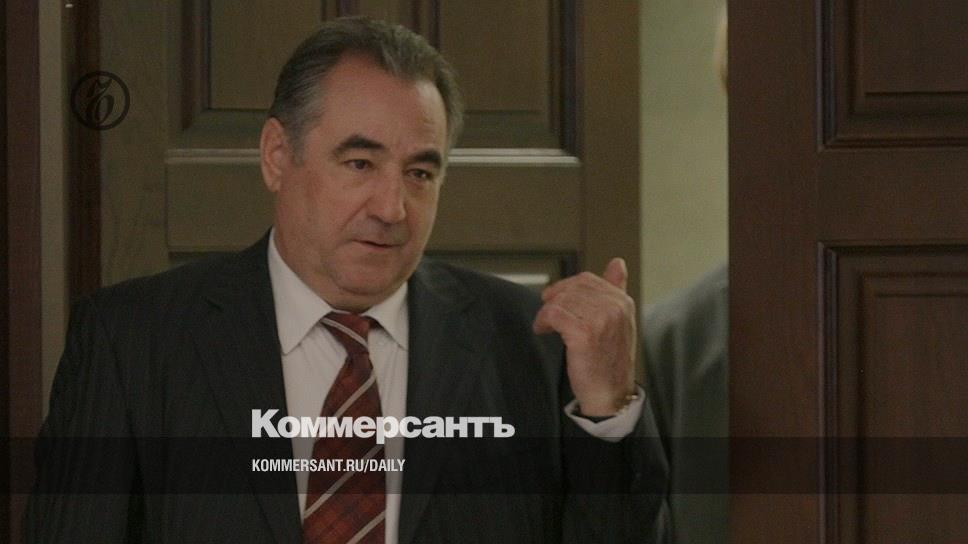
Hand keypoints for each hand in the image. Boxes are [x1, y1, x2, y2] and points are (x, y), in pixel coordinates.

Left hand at [532, 258, 636, 416]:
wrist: (611, 394)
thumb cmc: (610, 360)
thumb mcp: (619, 321)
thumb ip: (616, 290)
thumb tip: (617, 263)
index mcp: (623, 302)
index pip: (587, 279)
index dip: (564, 287)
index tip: (554, 299)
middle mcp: (615, 307)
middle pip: (571, 288)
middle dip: (554, 299)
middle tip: (547, 314)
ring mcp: (601, 320)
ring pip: (560, 300)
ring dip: (547, 312)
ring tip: (546, 325)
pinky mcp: (584, 334)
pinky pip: (554, 314)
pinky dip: (543, 321)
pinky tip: (543, 330)